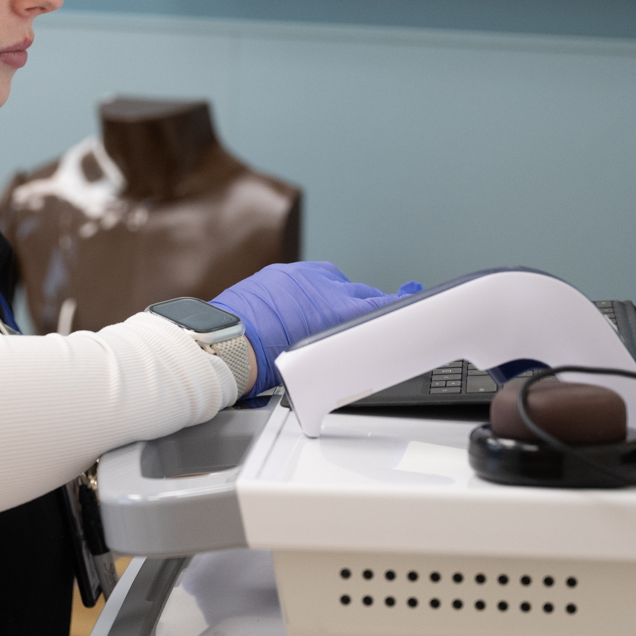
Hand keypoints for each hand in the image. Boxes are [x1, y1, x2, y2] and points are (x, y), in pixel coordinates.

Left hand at [212, 262, 422, 396]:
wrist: (226, 343)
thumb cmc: (264, 362)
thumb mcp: (314, 362)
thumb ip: (337, 349)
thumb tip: (345, 354)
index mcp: (336, 311)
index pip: (379, 305)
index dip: (396, 305)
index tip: (410, 303)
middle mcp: (323, 287)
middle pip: (359, 292)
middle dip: (366, 304)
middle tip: (368, 319)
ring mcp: (301, 277)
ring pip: (333, 280)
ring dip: (338, 294)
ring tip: (333, 313)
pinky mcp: (281, 273)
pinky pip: (307, 276)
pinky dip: (312, 288)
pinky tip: (305, 303)